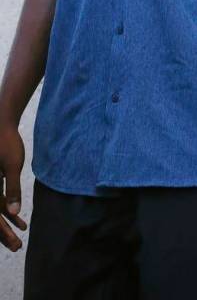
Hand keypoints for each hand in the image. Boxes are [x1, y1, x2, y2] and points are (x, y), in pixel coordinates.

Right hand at [0, 124, 26, 251]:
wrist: (1, 123)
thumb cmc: (6, 142)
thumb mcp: (12, 165)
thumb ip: (13, 189)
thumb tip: (14, 212)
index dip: (2, 232)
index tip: (14, 243)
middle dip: (3, 234)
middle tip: (16, 247)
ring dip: (6, 226)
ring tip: (20, 238)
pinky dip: (8, 212)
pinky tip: (20, 221)